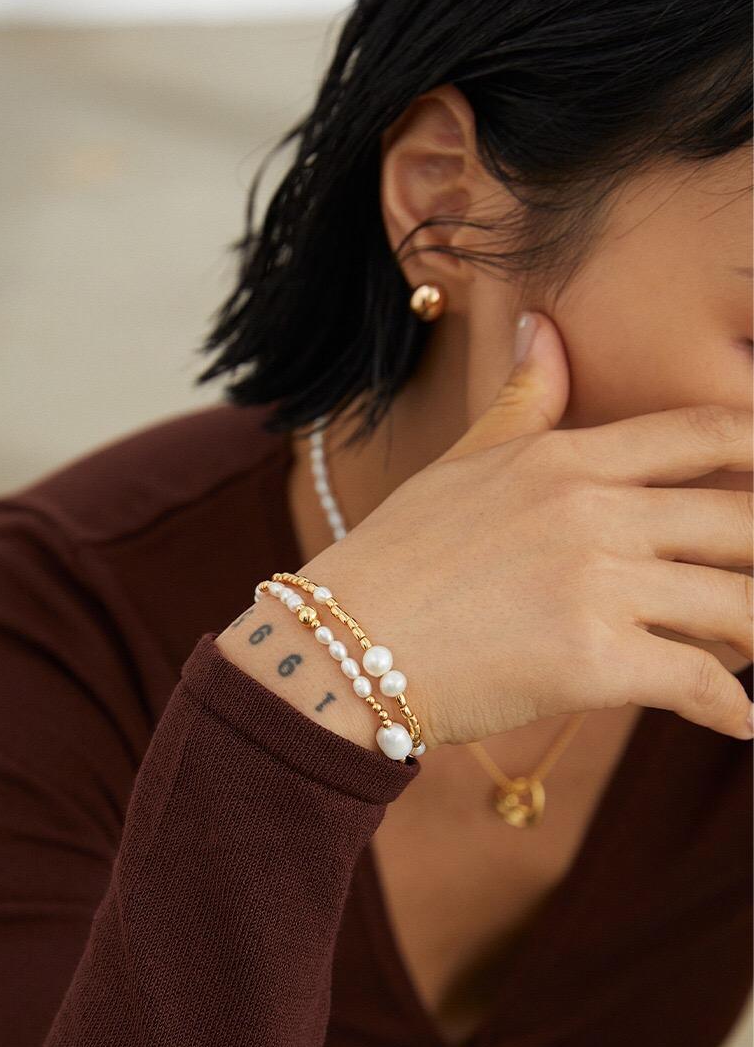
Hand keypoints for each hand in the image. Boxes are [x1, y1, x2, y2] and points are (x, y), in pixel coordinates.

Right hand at [288, 311, 753, 747]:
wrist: (335, 645)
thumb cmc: (395, 556)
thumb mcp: (461, 463)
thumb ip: (525, 400)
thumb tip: (543, 324)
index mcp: (567, 460)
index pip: (706, 434)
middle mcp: (594, 512)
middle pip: (743, 521)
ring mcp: (595, 585)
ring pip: (738, 607)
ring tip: (753, 650)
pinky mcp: (590, 662)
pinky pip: (698, 684)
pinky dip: (732, 711)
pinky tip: (742, 723)